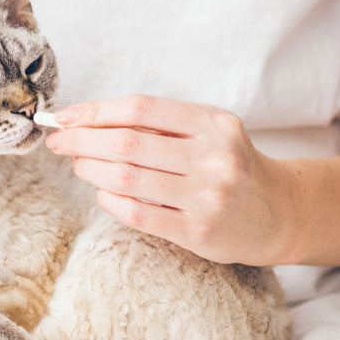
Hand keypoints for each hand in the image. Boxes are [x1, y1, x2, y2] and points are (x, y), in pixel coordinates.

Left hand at [46, 95, 295, 264]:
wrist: (280, 212)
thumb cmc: (232, 166)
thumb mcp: (210, 132)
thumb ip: (162, 124)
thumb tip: (90, 120)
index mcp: (213, 123)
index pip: (141, 108)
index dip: (95, 110)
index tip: (64, 116)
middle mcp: (214, 156)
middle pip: (128, 142)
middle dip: (82, 140)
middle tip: (58, 141)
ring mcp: (206, 196)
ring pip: (127, 178)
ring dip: (90, 169)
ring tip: (78, 165)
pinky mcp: (198, 231)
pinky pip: (138, 214)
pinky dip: (109, 201)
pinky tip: (102, 193)